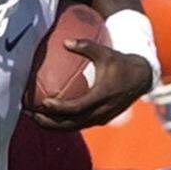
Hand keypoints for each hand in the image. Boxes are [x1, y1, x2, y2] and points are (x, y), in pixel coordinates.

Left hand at [28, 39, 152, 131]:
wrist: (141, 78)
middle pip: (70, 123)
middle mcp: (101, 111)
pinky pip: (77, 125)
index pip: (78, 107)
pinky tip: (46, 118)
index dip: (60, 108)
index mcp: (103, 96)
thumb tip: (65, 41)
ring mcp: (100, 119)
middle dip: (48, 122)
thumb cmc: (121, 63)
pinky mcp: (99, 121)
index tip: (44, 102)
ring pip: (72, 128)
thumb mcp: (106, 52)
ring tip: (33, 118)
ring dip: (51, 126)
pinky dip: (61, 124)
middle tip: (30, 114)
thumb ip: (86, 46)